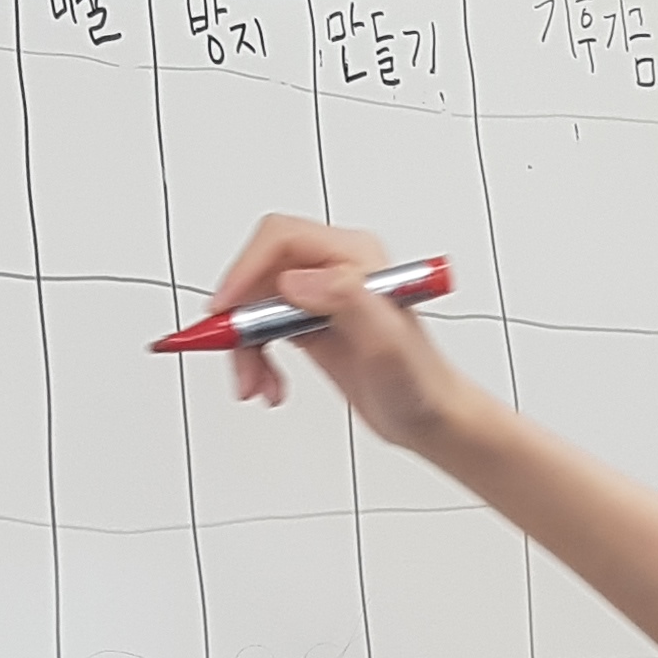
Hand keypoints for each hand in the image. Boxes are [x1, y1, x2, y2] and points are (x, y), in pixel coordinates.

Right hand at [203, 214, 490, 455]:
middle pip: (260, 273)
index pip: (282, 240)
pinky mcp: (311, 323)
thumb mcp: (387, 345)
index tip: (226, 309)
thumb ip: (349, 302)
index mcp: (355, 259)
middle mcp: (335, 270)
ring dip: (245, 347)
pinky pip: (263, 330)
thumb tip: (299, 281)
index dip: (244, 270)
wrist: (430, 417)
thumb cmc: (421, 384)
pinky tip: (270, 385)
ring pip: (255, 304)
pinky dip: (255, 359)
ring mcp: (321, 297)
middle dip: (241, 318)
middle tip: (235, 358)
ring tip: (255, 385)